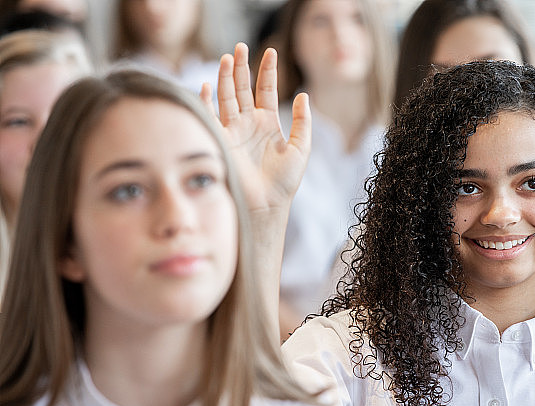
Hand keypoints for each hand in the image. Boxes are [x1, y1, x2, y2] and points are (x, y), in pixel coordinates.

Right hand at [201, 42, 310, 211]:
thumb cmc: (284, 182)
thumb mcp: (301, 148)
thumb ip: (303, 122)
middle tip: (240, 46)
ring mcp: (232, 131)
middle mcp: (248, 124)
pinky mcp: (219, 141)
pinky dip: (206, 101)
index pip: (265, 89)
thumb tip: (303, 96)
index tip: (272, 51)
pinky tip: (206, 85)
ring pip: (226, 97)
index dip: (268, 70)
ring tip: (228, 57)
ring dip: (226, 77)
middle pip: (242, 88)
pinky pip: (209, 116)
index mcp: (267, 123)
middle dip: (241, 67)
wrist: (265, 205)